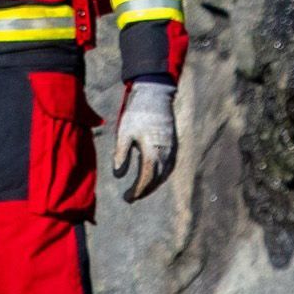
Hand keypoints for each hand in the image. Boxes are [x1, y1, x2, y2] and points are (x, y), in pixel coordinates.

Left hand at [110, 79, 178, 199]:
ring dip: (152, 184)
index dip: (138, 190)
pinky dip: (160, 175)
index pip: (147, 178)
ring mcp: (172, 150)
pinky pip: (169, 167)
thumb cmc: (137, 114)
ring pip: (164, 174)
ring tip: (139, 190)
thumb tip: (118, 175)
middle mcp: (165, 153)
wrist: (156, 96)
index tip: (127, 198)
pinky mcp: (174, 145)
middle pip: (157, 179)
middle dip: (144, 190)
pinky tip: (152, 176)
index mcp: (152, 150)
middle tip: (130, 197)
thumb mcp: (124, 133)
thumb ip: (121, 155)